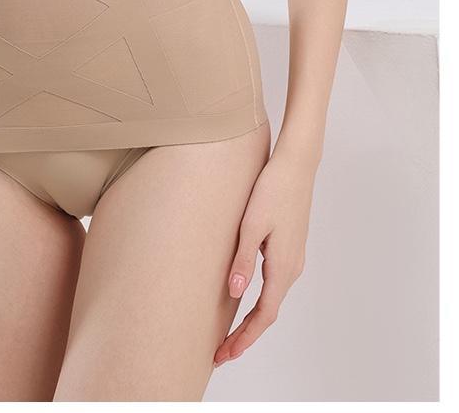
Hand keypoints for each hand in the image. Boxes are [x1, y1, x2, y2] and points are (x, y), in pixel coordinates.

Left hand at [213, 147, 313, 366]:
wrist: (297, 164)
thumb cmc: (273, 189)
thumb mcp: (252, 224)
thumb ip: (243, 260)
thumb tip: (234, 293)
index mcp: (283, 266)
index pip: (263, 315)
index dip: (244, 338)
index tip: (225, 354)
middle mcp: (292, 268)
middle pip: (268, 312)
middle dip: (246, 335)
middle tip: (221, 352)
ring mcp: (293, 258)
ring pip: (271, 299)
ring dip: (252, 319)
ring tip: (229, 333)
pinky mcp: (290, 248)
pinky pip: (274, 284)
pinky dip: (259, 301)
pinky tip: (243, 299)